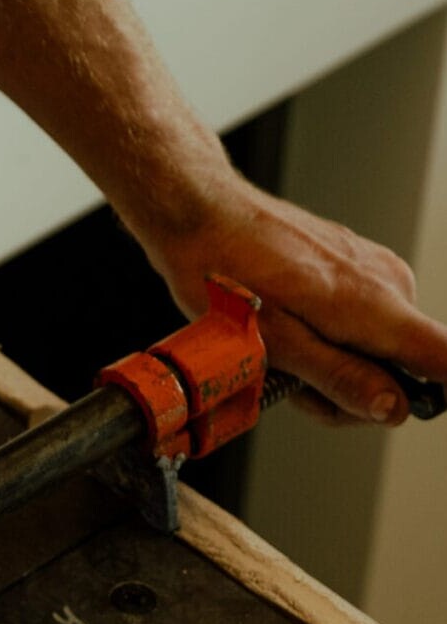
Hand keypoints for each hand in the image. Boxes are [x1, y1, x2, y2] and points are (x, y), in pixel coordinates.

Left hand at [135, 174, 446, 425]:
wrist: (201, 215)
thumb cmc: (225, 274)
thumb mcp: (275, 344)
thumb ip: (339, 378)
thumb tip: (392, 408)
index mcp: (377, 308)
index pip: (445, 360)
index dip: (432, 394)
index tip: (393, 404)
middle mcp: (388, 284)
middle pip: (400, 368)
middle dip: (346, 390)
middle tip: (288, 379)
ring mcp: (371, 270)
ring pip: (372, 346)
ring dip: (327, 364)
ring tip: (275, 349)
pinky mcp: (351, 264)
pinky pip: (355, 319)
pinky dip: (322, 336)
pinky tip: (281, 326)